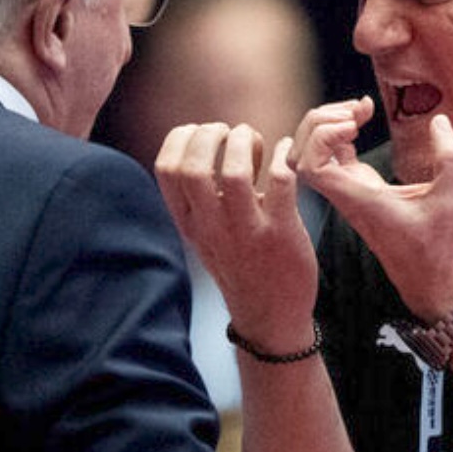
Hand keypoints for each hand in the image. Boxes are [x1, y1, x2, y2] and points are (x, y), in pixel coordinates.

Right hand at [155, 121, 317, 349]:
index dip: (182, 138)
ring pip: (236, 172)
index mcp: (190, 223)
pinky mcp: (281, 233)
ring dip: (245, 142)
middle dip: (211, 134)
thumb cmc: (241, 264)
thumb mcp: (206, 233)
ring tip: (255, 141)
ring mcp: (246, 231)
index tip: (204, 134)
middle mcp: (212, 227)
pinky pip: (280, 181)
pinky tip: (286, 151)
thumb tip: (203, 144)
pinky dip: (283, 155)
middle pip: (193, 166)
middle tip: (231, 134)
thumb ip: (200, 196)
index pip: (166, 169)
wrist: (271, 317)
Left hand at [293, 99, 452, 320]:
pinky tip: (362, 121)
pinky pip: (332, 156)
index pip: (308, 167)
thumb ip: (450, 156)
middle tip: (356, 112)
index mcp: (357, 199)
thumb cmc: (439, 247)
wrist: (432, 281)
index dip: (320, 138)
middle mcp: (345, 195)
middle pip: (299, 155)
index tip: (354, 128)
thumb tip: (440, 121)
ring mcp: (348, 191)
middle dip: (319, 122)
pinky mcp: (358, 189)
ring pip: (310, 154)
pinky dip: (339, 134)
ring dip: (325, 127)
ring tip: (359, 112)